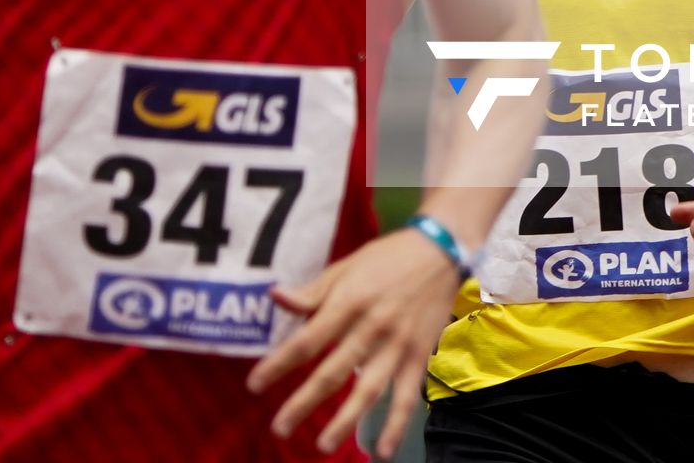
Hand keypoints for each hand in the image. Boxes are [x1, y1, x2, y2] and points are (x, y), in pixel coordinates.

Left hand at [247, 228, 459, 458]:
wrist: (439, 250)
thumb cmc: (385, 258)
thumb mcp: (344, 266)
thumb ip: (311, 291)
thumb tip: (274, 297)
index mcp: (348, 301)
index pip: (307, 340)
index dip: (278, 364)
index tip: (254, 385)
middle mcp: (371, 325)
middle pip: (332, 371)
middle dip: (304, 402)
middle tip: (279, 427)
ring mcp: (398, 344)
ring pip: (368, 390)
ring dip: (346, 420)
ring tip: (324, 445)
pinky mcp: (419, 356)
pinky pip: (406, 396)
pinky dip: (396, 425)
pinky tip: (381, 452)